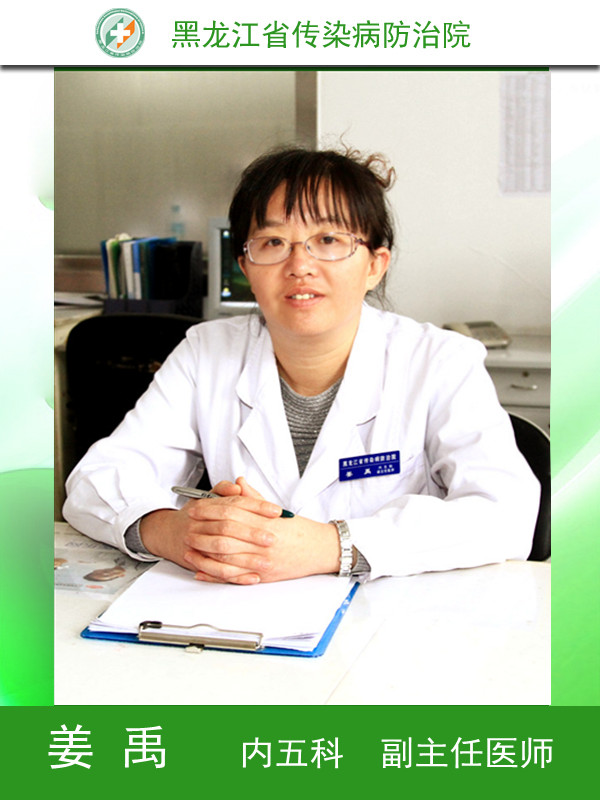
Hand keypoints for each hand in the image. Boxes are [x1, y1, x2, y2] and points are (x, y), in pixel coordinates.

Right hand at [139, 487, 282, 583]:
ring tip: (267, 562)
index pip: (234, 503)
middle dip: (252, 534)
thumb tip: (238, 485)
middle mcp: (199, 524)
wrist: (169, 534)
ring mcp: (196, 544)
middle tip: (272, 538)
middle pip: (228, 527)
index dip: (257, 507)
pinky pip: (218, 571)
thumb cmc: (196, 515)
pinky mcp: (197, 562)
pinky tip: (253, 577)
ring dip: (247, 559)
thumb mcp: (208, 497)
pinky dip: (236, 576)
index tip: (276, 511)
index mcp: (205, 505)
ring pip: (223, 552)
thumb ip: (224, 490)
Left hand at [184, 477, 340, 583]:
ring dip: (205, 553)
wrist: (321, 550)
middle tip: (188, 526)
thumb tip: (238, 482)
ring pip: (226, 558)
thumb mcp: (277, 510)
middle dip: (203, 531)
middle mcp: (263, 542)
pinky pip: (234, 577)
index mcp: (265, 522)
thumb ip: (254, 498)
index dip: (210, 510)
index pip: (231, 513)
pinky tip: (201, 572)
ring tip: (189, 548)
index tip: (196, 507)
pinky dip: (215, 575)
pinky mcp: (263, 576)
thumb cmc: (301, 531)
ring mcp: (262, 561)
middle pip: (225, 535)